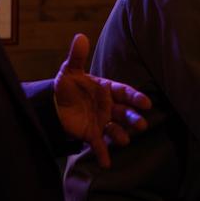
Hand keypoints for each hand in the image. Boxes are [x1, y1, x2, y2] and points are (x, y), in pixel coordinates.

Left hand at [53, 33, 151, 167]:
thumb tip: (80, 36)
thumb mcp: (69, 71)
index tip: (146, 102)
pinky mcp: (91, 135)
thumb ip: (76, 56)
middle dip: (133, 119)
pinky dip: (103, 154)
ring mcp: (101, 121)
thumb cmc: (67, 87)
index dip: (135, 97)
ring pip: (115, 129)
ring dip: (121, 136)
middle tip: (141, 125)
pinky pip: (99, 145)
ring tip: (125, 141)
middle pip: (124, 113)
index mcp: (106, 90)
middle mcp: (108, 107)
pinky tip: (106, 163)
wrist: (53, 106)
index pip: (124, 92)